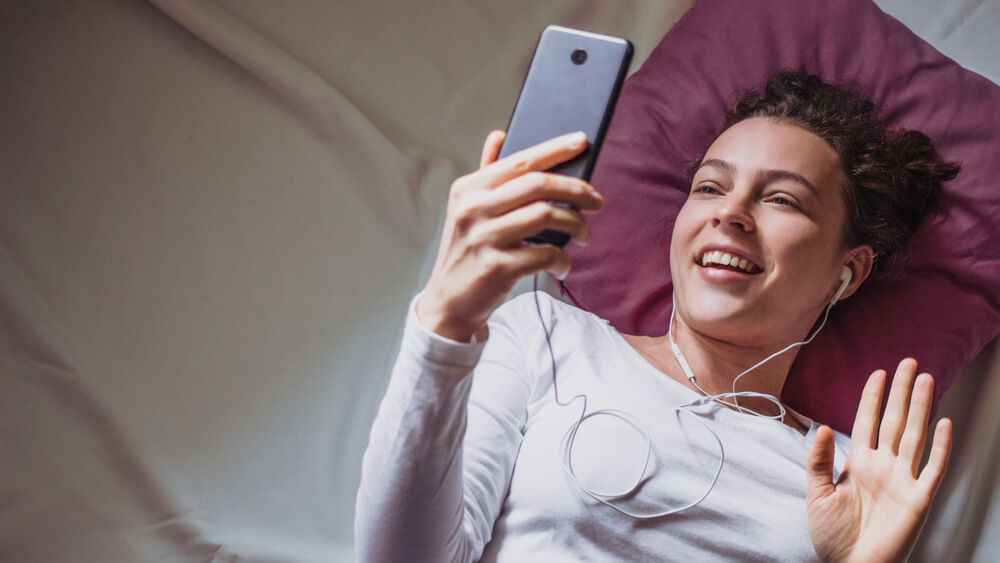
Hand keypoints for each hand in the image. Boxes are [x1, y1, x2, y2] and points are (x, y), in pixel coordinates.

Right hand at [416, 130, 603, 341]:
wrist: (449, 300)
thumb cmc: (468, 250)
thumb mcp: (469, 208)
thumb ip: (486, 172)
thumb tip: (500, 135)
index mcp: (469, 188)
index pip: (519, 161)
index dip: (554, 149)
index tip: (582, 141)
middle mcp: (473, 209)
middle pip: (538, 185)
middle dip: (576, 189)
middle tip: (597, 201)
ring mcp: (484, 238)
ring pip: (546, 216)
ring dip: (576, 225)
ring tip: (585, 235)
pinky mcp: (496, 267)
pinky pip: (545, 254)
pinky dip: (562, 260)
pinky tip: (563, 265)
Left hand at [806, 359, 951, 561]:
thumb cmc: (833, 536)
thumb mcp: (816, 494)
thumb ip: (818, 460)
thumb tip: (822, 427)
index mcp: (858, 463)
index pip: (867, 421)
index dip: (872, 397)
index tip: (878, 372)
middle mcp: (883, 466)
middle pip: (894, 420)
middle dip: (901, 391)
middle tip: (909, 362)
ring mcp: (902, 480)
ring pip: (914, 434)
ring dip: (921, 406)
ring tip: (926, 378)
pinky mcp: (919, 499)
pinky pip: (933, 468)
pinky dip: (940, 445)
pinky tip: (943, 422)